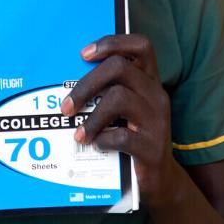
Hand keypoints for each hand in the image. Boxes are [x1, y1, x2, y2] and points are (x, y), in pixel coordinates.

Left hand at [61, 34, 187, 207]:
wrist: (158, 180)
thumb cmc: (133, 138)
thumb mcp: (126, 111)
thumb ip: (107, 93)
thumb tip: (65, 85)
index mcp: (150, 81)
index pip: (141, 45)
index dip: (112, 43)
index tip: (83, 54)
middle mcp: (156, 95)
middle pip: (120, 68)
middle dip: (86, 84)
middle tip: (67, 106)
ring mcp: (157, 120)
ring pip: (119, 98)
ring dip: (91, 117)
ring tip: (78, 134)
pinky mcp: (152, 147)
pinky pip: (122, 136)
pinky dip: (102, 140)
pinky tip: (96, 146)